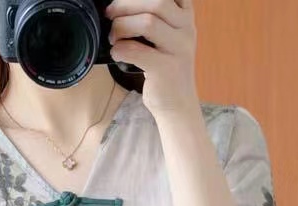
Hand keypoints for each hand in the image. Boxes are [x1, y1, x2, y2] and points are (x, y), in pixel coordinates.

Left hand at [105, 0, 198, 118]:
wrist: (177, 104)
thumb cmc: (166, 69)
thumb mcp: (168, 38)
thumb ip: (155, 18)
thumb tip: (119, 6)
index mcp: (186, 16)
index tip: (123, 0)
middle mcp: (187, 29)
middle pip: (157, 1)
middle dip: (126, 4)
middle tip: (111, 14)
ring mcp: (178, 49)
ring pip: (147, 22)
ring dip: (122, 26)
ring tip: (114, 37)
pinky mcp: (166, 69)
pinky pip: (136, 51)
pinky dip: (120, 49)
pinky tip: (117, 54)